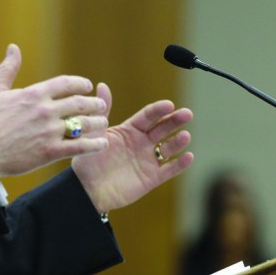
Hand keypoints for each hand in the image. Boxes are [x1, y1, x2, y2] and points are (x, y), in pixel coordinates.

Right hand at [0, 45, 109, 178]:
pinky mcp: (50, 151)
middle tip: (100, 105)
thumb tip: (13, 48)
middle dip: (94, 104)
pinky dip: (94, 144)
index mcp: (34, 94)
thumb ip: (8, 68)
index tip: (88, 86)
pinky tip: (102, 143)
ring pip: (84, 124)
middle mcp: (45, 110)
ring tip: (103, 122)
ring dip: (97, 122)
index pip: (66, 83)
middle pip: (80, 103)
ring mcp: (49, 131)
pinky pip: (80, 146)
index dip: (81, 84)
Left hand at [72, 83, 193, 213]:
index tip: (169, 104)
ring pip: (168, 148)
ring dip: (178, 142)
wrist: (87, 189)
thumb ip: (102, 112)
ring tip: (185, 136)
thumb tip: (102, 85)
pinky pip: (169, 170)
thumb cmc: (88, 160)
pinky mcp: (151, 178)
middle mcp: (141, 143)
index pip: (147, 117)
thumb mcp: (95, 133)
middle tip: (187, 113)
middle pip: (162, 129)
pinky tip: (188, 156)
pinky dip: (179, 164)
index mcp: (129, 130)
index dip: (158, 110)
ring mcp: (147, 160)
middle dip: (174, 121)